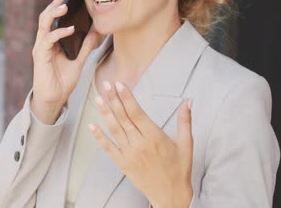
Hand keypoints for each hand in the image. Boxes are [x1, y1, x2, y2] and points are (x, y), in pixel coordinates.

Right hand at [31, 0, 99, 124]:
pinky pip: (48, 39)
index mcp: (51, 41)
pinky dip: (58, 33)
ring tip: (65, 7)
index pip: (52, 18)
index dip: (57, 5)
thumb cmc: (63, 81)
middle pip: (45, 17)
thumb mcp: (79, 61)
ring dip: (53, 14)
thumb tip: (97, 32)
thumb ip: (86, 46)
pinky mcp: (40, 56)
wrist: (55, 98)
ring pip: (43, 24)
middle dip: (53, 5)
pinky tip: (70, 29)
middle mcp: (44, 42)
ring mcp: (41, 48)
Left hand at [90, 81, 192, 207]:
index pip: (136, 112)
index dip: (126, 97)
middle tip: (105, 85)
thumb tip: (188, 101)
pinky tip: (91, 126)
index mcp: (154, 137)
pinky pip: (108, 148)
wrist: (171, 195)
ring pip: (114, 130)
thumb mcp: (186, 143)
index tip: (119, 85)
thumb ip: (185, 120)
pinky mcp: (123, 164)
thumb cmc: (179, 169)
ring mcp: (129, 154)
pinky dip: (99, 137)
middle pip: (123, 117)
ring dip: (105, 113)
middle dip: (113, 99)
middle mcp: (140, 144)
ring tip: (98, 99)